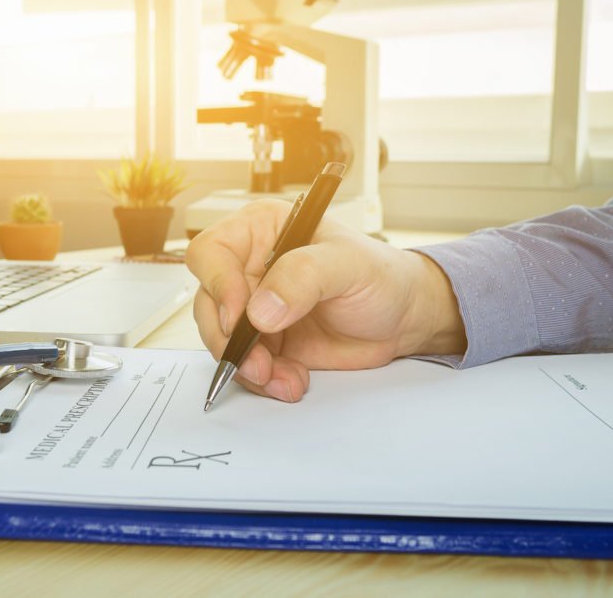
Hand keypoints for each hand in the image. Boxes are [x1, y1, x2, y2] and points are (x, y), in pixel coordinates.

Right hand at [186, 199, 466, 402]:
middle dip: (228, 339)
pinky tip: (291, 381)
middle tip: (258, 361)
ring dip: (246, 366)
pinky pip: (246, 366)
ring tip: (280, 377)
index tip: (238, 314)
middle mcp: (251, 269)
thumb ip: (304, 277)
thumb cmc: (380, 276)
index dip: (217, 283)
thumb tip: (261, 308)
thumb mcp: (348, 265)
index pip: (213, 252)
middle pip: (209, 303)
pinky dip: (264, 380)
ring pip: (222, 340)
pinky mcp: (266, 343)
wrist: (403, 319)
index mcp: (262, 232)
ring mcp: (256, 308)